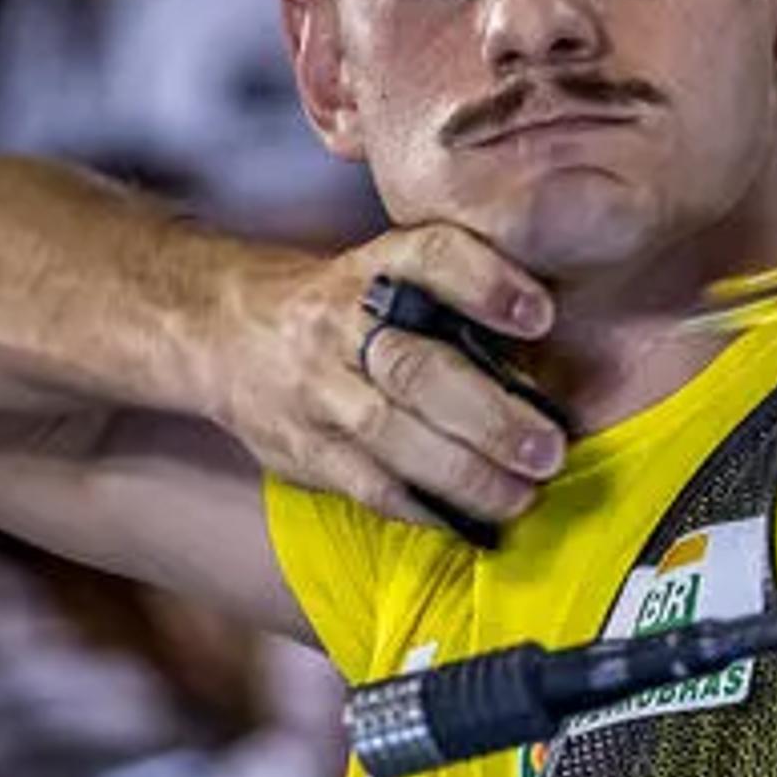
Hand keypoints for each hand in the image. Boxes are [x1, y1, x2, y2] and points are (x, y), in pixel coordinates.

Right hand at [206, 222, 562, 538]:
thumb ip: (456, 297)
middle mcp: (337, 324)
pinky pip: (365, 484)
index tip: (542, 317)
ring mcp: (314, 390)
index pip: (429, 258)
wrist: (227, 330)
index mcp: (371, 267)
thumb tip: (550, 353)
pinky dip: (422, 506)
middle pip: (415, 370)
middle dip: (490, 416)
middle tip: (548, 449)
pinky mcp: (300, 448)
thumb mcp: (389, 270)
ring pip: (390, 435)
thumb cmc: (344, 303)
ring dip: (465, 474)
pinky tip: (468, 518)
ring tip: (521, 494)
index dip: (487, 284)